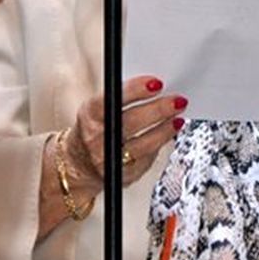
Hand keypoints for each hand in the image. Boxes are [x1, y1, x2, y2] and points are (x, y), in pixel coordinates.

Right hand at [65, 74, 186, 189]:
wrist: (80, 164)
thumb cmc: (96, 128)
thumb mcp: (99, 107)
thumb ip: (121, 97)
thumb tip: (156, 87)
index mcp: (90, 115)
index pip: (113, 99)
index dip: (136, 90)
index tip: (157, 83)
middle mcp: (97, 140)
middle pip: (132, 122)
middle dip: (158, 110)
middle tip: (177, 100)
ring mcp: (110, 161)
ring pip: (144, 144)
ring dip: (165, 130)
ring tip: (177, 118)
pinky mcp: (124, 176)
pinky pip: (148, 159)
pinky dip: (161, 144)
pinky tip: (169, 133)